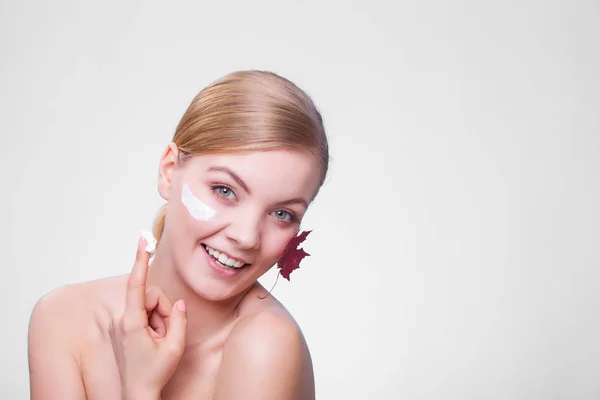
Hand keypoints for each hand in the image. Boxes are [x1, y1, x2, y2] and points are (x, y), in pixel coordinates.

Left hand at [109, 235, 187, 398]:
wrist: (137, 394)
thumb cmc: (153, 374)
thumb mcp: (174, 348)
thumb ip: (179, 320)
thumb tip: (178, 304)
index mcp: (132, 322)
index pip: (136, 284)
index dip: (140, 260)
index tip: (143, 241)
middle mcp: (124, 319)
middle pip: (151, 296)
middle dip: (164, 311)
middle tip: (166, 334)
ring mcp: (123, 323)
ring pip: (150, 306)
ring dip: (160, 320)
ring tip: (159, 341)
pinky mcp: (125, 327)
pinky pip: (145, 315)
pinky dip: (155, 325)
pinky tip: (154, 341)